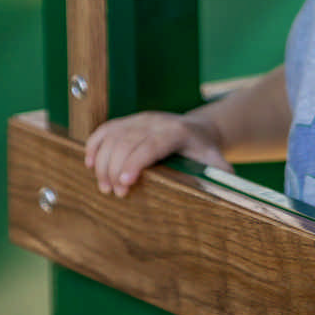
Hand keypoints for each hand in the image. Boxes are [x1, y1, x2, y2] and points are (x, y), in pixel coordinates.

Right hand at [84, 111, 231, 196]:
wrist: (198, 130)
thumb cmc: (205, 153)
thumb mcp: (217, 164)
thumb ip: (221, 178)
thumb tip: (224, 194)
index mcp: (177, 132)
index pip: (152, 144)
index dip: (136, 162)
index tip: (126, 183)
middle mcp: (156, 121)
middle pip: (127, 142)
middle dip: (116, 169)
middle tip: (115, 193)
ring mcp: (139, 119)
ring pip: (112, 136)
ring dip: (103, 162)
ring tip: (104, 187)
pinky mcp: (128, 121)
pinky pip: (105, 130)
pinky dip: (94, 146)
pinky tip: (90, 164)